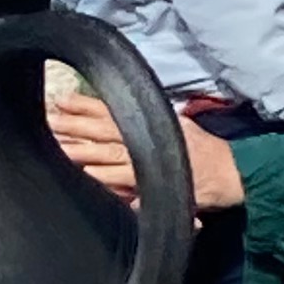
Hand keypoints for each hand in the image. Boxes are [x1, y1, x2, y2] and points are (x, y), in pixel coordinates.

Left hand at [47, 83, 238, 213]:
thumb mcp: (181, 126)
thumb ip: (157, 121)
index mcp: (153, 123)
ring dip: (84, 151)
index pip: (114, 111)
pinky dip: (107, 177)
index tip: (62, 100)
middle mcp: (149, 139)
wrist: (233, 173)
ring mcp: (151, 161)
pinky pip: (126, 180)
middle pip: (105, 131)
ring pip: (111, 154)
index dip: (87, 106)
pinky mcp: (156, 183)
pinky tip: (88, 175)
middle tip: (50, 120)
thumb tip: (133, 115)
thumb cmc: (208, 152)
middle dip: (77, 126)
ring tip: (59, 147)